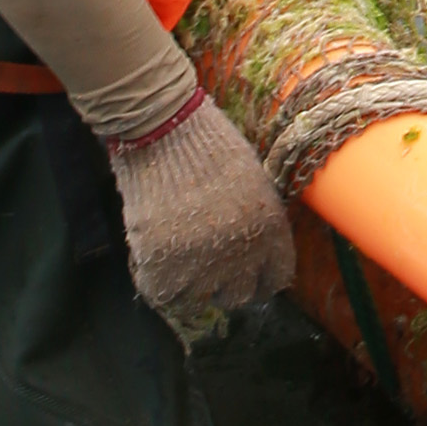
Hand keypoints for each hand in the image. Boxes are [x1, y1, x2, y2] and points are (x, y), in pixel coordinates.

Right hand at [101, 78, 296, 340]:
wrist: (163, 126)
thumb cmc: (206, 143)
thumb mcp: (252, 181)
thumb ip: (256, 223)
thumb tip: (252, 257)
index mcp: (271, 228)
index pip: (274, 279)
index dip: (256, 277)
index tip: (242, 272)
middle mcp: (243, 252)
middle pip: (238, 296)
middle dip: (222, 282)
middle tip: (202, 261)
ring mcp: (203, 263)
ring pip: (198, 299)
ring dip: (186, 281)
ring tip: (174, 247)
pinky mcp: (164, 266)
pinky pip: (162, 294)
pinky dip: (154, 276)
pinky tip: (152, 250)